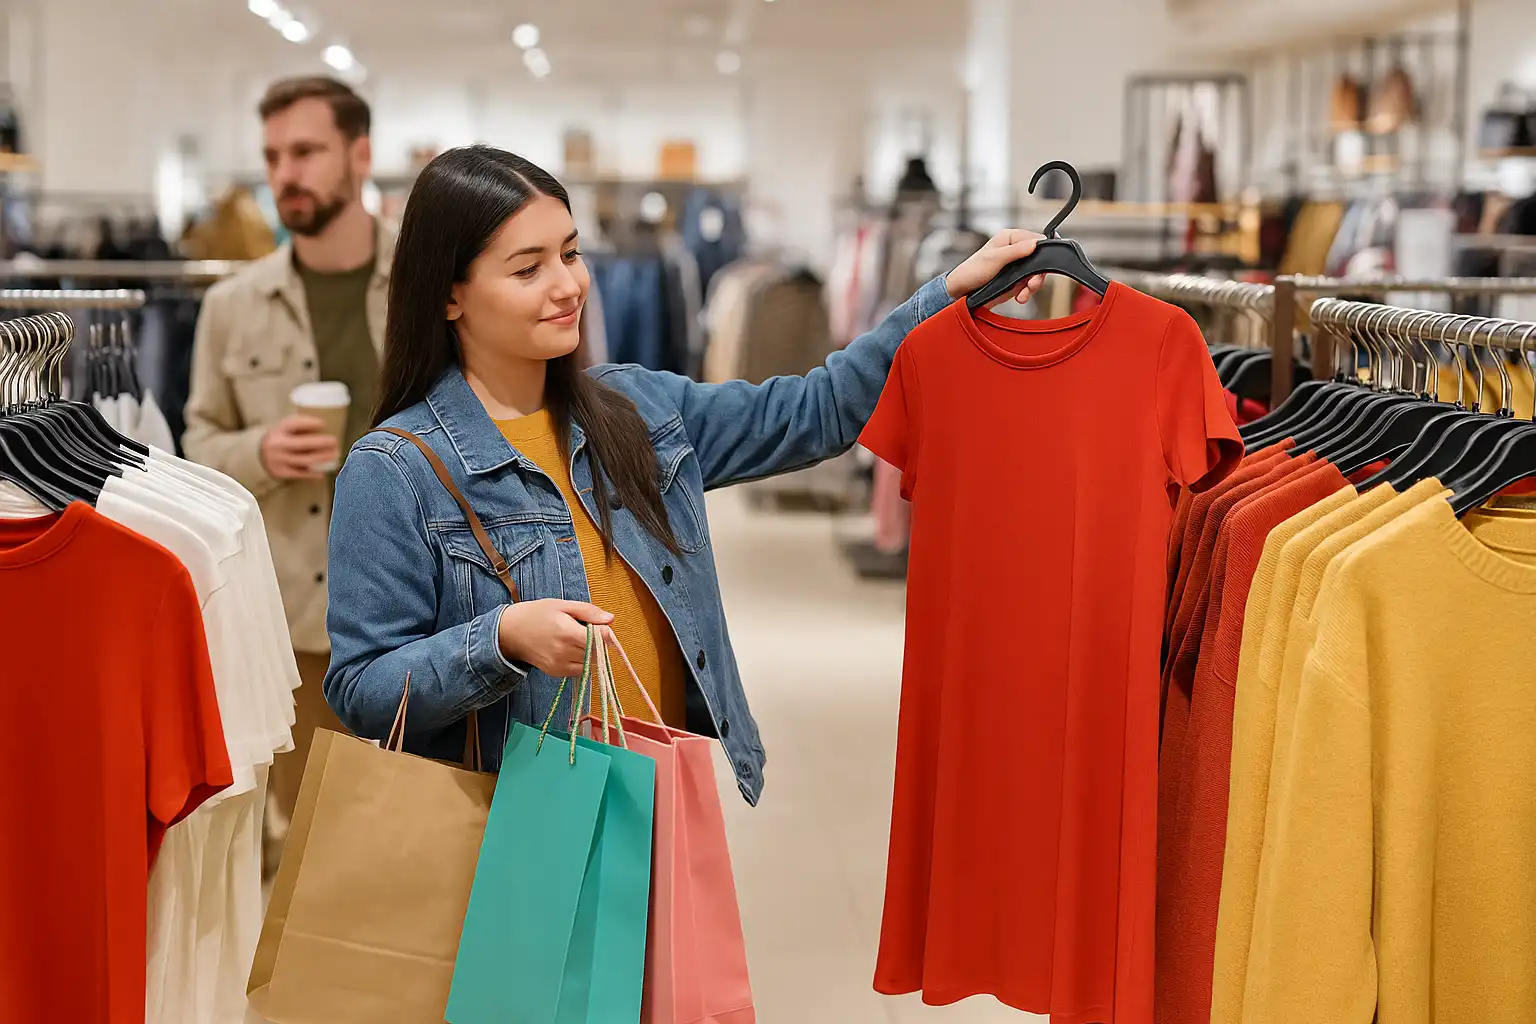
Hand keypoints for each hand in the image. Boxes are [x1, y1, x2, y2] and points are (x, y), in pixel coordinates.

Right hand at [260, 415, 340, 479]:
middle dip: (322, 443)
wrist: (258, 454)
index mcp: (279, 430)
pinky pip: (301, 473)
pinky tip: (323, 471)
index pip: (295, 424)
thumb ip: (301, 424)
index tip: (323, 424)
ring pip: (305, 459)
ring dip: (322, 457)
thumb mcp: (286, 427)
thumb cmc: (280, 438)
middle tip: (334, 441)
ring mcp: (280, 460)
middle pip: (304, 444)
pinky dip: (313, 473)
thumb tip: (322, 425)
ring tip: (334, 454)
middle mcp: (278, 445)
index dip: (310, 423)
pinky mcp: (282, 472)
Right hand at [497, 600, 614, 677]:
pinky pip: (579, 670)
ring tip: (576, 639)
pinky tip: (570, 649)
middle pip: (597, 653)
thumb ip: (588, 612)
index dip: (605, 633)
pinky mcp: (555, 673)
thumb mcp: (562, 605)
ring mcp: (559, 665)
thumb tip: (610, 619)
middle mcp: (563, 652)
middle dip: (598, 643)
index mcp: (567, 632)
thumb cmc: (537, 614)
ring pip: (590, 664)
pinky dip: (580, 661)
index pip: (600, 639)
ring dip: (590, 653)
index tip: (601, 626)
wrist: (510, 632)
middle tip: (587, 631)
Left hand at [944, 229, 1048, 308]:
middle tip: (1032, 284)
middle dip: (1038, 274)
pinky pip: (1029, 285)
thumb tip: (1034, 243)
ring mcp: (1016, 266)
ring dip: (1032, 286)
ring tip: (1023, 294)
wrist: (962, 292)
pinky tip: (1020, 297)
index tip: (1040, 267)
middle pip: (1039, 259)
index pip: (1036, 239)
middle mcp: (1015, 250)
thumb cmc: (971, 271)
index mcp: (1010, 238)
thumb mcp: (994, 259)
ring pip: (1036, 274)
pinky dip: (1027, 292)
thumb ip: (1014, 251)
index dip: (1042, 253)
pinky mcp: (1015, 280)